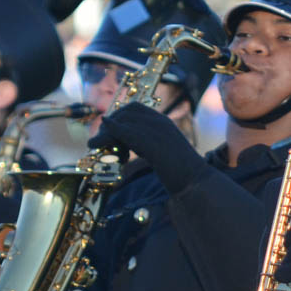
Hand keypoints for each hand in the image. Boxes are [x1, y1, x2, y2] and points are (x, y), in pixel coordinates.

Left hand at [88, 102, 203, 193]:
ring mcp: (158, 132)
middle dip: (110, 123)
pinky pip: (127, 134)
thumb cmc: (179, 171)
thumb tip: (124, 144)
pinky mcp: (154, 145)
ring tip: (94, 145)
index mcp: (163, 122)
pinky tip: (99, 142)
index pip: (135, 108)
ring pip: (124, 122)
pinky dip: (111, 135)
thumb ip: (145, 144)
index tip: (108, 132)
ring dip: (106, 132)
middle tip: (99, 141)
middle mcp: (160, 122)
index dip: (118, 117)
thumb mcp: (160, 151)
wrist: (195, 182)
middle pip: (127, 112)